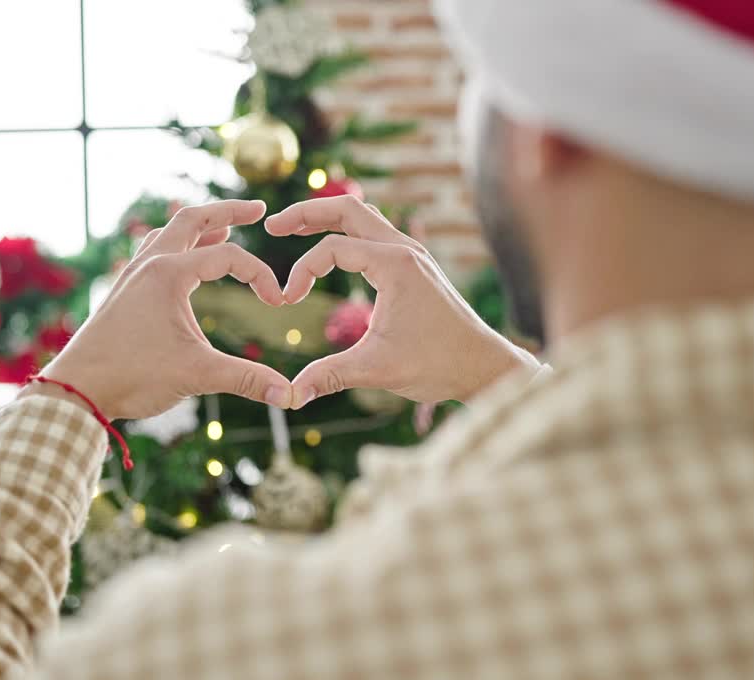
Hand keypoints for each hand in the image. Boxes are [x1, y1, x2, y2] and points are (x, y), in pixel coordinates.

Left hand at [35, 200, 291, 418]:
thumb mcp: (198, 375)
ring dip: (197, 227)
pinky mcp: (122, 291)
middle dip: (228, 212)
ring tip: (221, 229)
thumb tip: (290, 396)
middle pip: (192, 219)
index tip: (277, 303)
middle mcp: (149, 264)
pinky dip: (174, 246)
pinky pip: (151, 253)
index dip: (260, 276)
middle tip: (258, 209)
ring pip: (167, 233)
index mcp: (169, 274)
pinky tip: (181, 264)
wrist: (77, 389)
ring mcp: (132, 275)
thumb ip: (247, 379)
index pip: (229, 257)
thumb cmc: (132, 376)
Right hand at [266, 196, 538, 408]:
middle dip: (306, 214)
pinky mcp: (416, 266)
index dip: (302, 272)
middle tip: (271, 226)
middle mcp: (405, 249)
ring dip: (328, 218)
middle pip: (347, 209)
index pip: (331, 249)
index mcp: (395, 265)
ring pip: (364, 216)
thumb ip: (330, 375)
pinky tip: (332, 249)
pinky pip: (377, 233)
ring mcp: (413, 254)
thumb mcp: (377, 369)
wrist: (482, 366)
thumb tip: (289, 396)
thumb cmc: (438, 365)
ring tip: (293, 227)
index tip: (286, 302)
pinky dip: (349, 232)